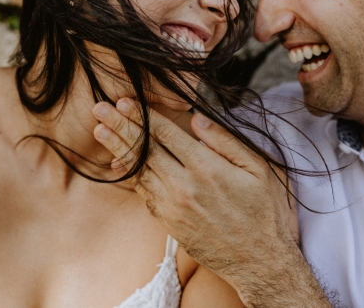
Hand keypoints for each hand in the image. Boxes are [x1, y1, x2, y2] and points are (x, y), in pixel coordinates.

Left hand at [92, 99, 331, 307]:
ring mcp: (172, 205)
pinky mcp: (167, 221)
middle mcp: (184, 185)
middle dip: (120, 125)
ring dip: (117, 148)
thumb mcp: (258, 169)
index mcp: (206, 167)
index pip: (166, 133)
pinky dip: (130, 174)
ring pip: (139, 169)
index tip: (125, 101)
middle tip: (100, 108)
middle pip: (145, 148)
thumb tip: (196, 119)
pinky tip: (117, 162)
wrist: (258, 261)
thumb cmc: (263, 211)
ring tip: (99, 130)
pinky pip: (143, 192)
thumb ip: (225, 141)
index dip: (143, 115)